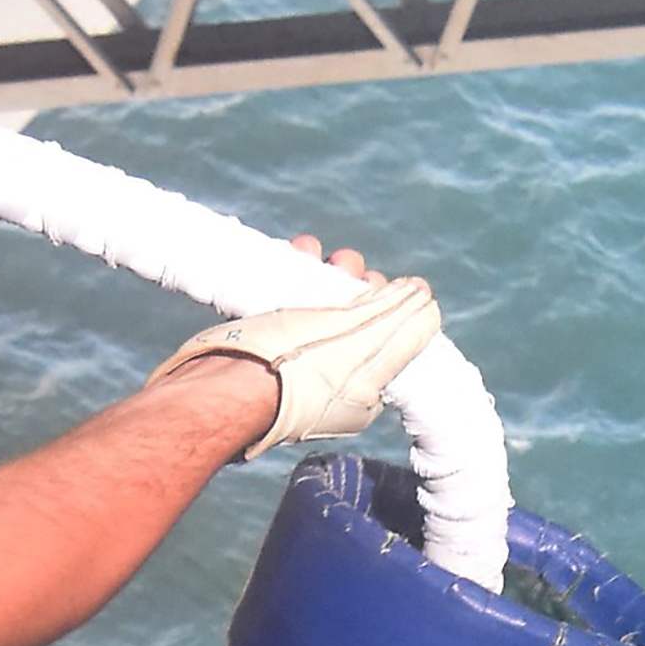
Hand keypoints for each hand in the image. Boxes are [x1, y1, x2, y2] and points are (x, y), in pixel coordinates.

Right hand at [153, 256, 438, 454]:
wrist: (218, 389)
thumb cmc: (296, 371)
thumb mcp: (359, 347)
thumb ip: (395, 324)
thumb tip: (426, 301)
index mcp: (362, 394)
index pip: (389, 341)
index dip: (392, 305)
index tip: (384, 281)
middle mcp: (331, 381)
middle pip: (355, 320)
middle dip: (354, 282)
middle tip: (346, 266)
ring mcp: (295, 363)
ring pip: (319, 306)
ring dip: (321, 270)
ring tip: (314, 250)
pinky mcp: (262, 346)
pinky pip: (285, 304)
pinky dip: (290, 275)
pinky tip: (293, 251)